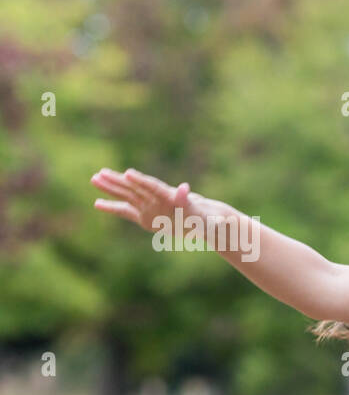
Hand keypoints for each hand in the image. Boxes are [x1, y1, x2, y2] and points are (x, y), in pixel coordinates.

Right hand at [90, 167, 227, 232]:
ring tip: (93, 178)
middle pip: (136, 188)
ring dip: (111, 188)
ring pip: (127, 195)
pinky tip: (96, 203)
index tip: (128, 174)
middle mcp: (158, 199)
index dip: (142, 181)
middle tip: (100, 173)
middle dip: (119, 181)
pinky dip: (113, 207)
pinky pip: (126, 211)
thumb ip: (194, 204)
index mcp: (172, 197)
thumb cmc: (209, 220)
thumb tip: (184, 188)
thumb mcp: (206, 215)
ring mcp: (150, 206)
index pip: (154, 187)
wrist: (208, 222)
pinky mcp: (146, 217)